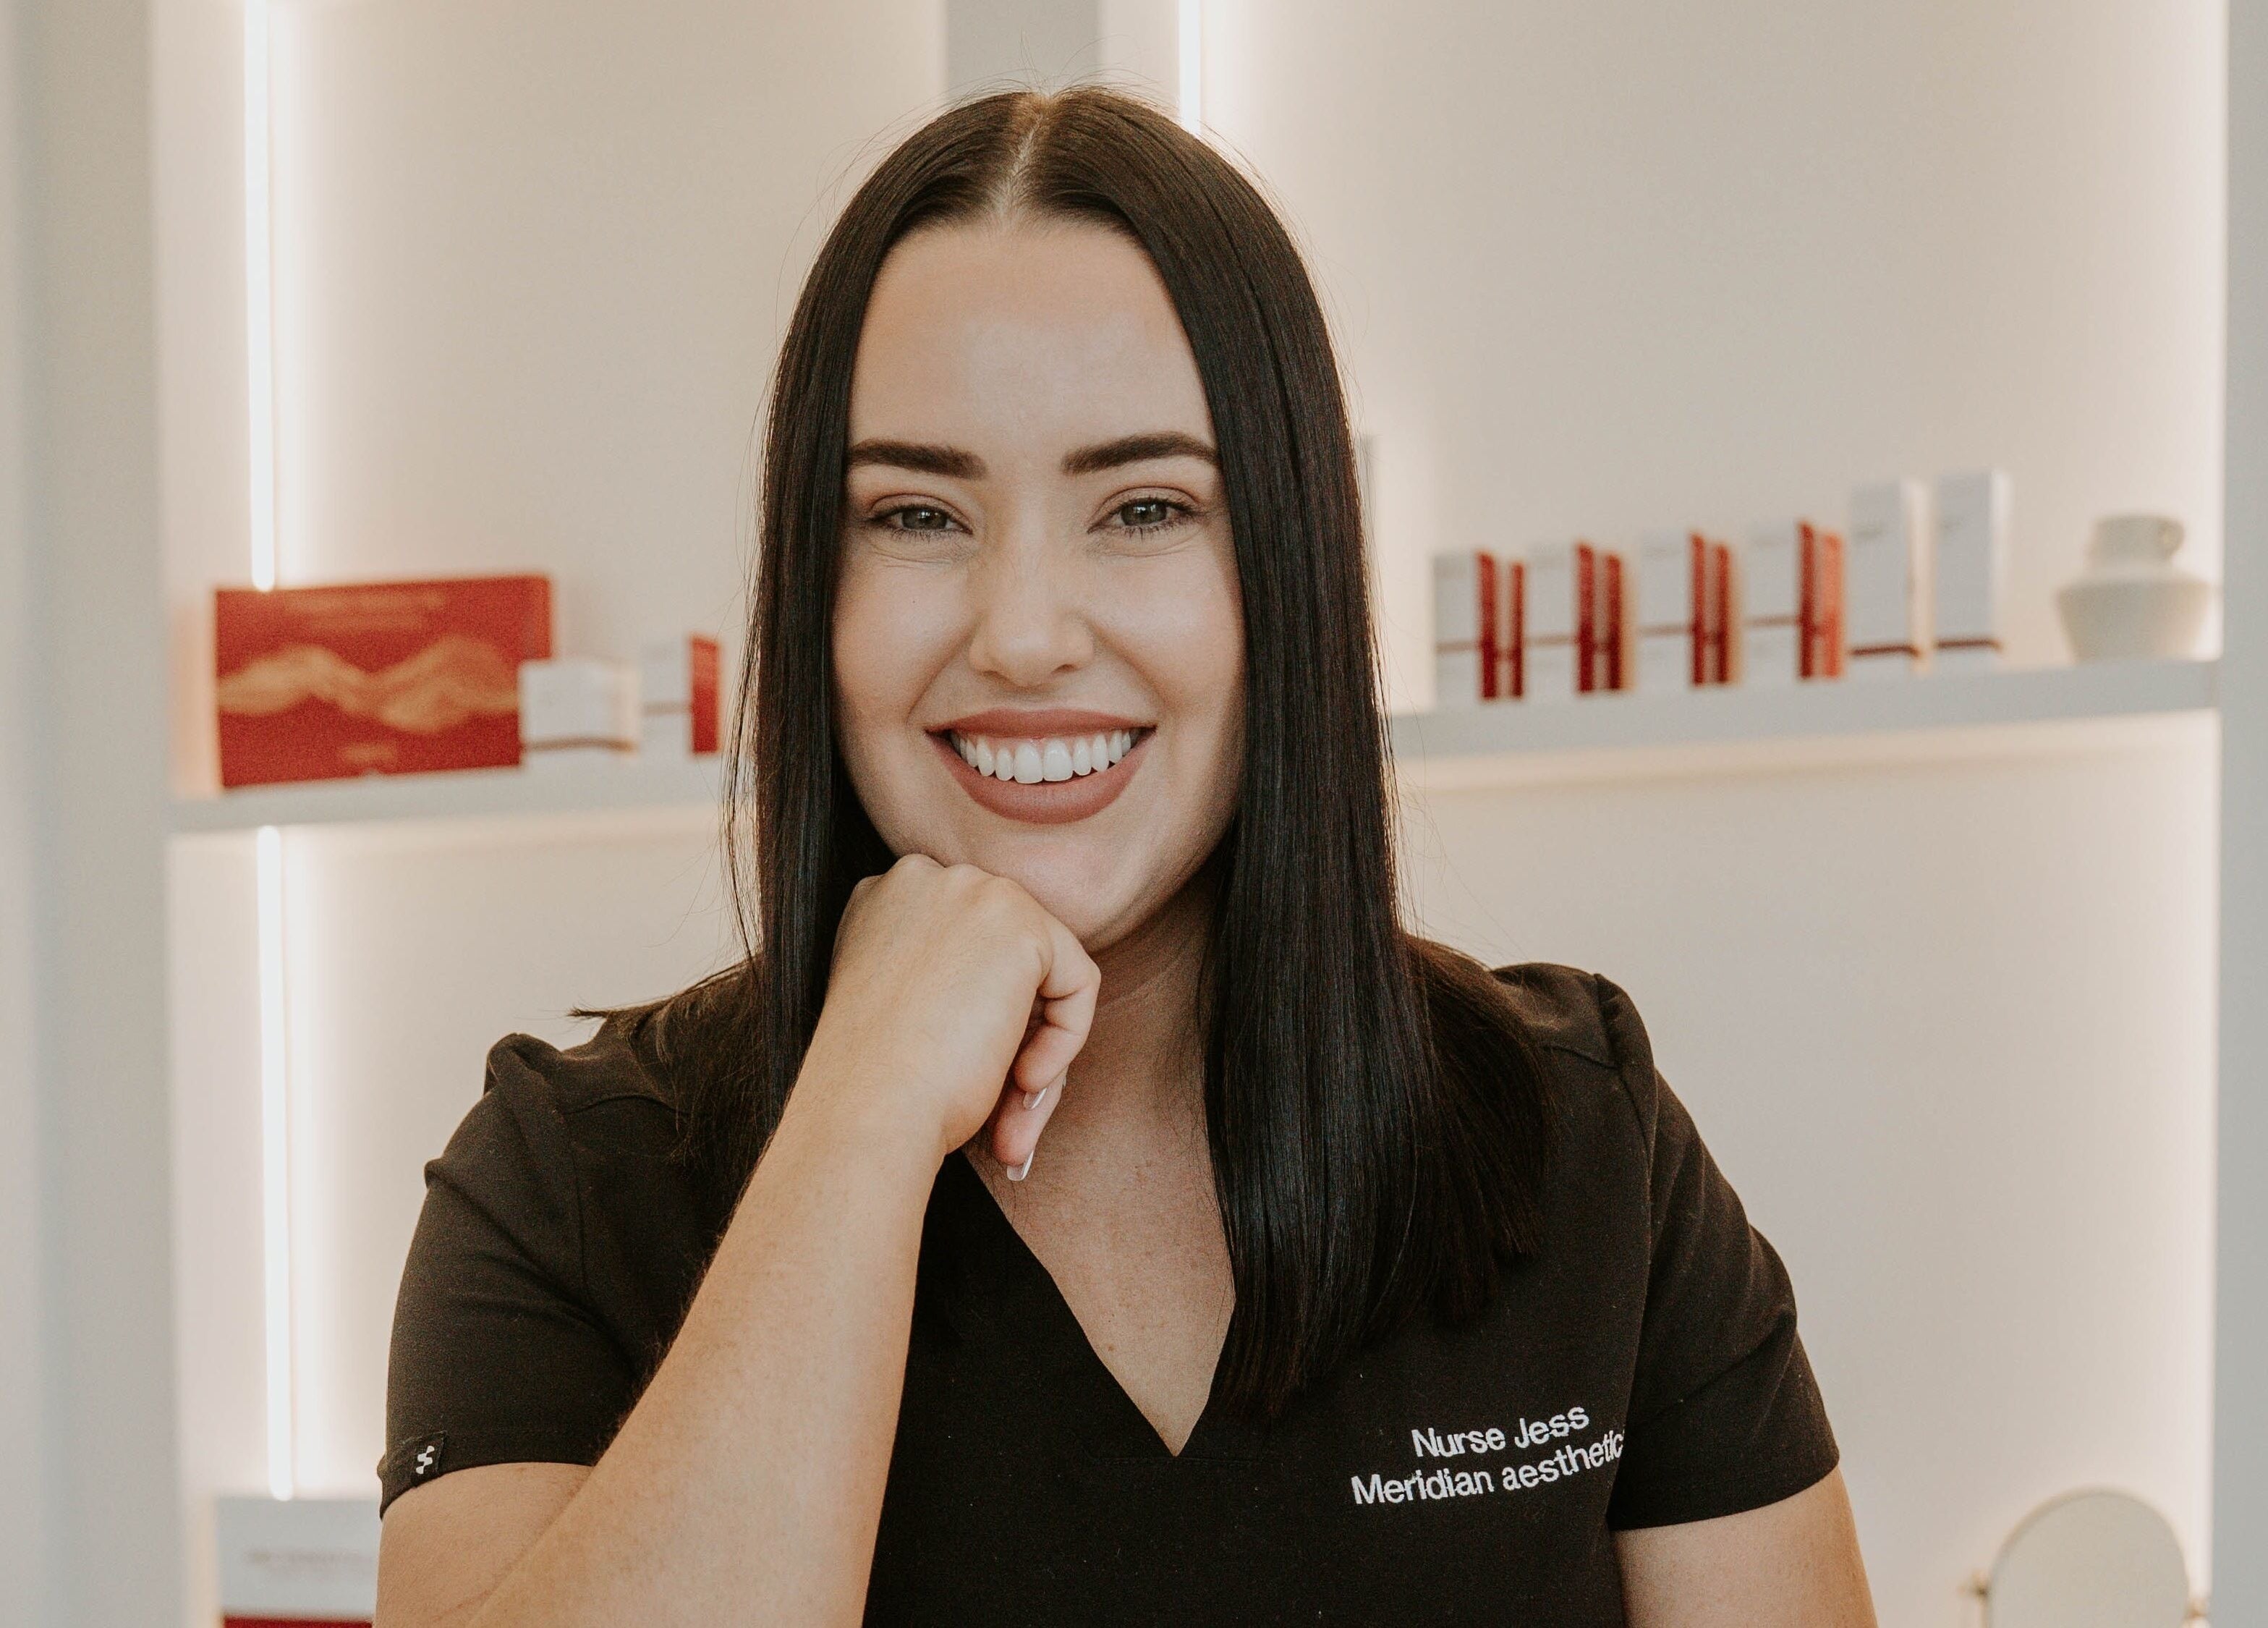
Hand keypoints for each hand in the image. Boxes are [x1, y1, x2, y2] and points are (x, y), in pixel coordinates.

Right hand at [796, 854, 1097, 1175]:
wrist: (865, 1108)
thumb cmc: (874, 1083)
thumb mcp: (902, 1009)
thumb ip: (950, 981)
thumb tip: (1010, 1003)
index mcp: (883, 898)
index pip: (966, 944)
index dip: (976, 1013)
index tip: (963, 1073)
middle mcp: (925, 879)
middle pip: (1008, 954)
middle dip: (1016, 1033)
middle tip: (1004, 1108)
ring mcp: (973, 892)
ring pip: (1044, 970)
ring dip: (1036, 1048)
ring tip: (1010, 1114)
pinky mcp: (1022, 924)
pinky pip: (1077, 983)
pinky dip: (1064, 1042)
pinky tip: (1022, 1082)